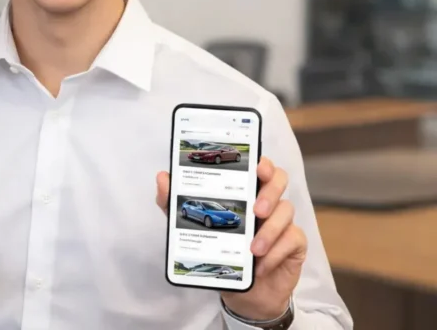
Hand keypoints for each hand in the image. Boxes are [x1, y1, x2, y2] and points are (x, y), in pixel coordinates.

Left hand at [156, 156, 305, 320]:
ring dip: (269, 231)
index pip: (260, 167)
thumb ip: (175, 204)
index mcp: (246, 192)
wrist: (244, 294)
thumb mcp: (193, 228)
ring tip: (253, 250)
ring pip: (286, 212)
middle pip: (280, 180)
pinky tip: (261, 266)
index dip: (262, 163)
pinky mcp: (295, 243)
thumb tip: (162, 177)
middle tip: (256, 211)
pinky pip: (293, 239)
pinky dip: (276, 253)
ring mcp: (283, 221)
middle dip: (270, 193)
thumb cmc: (222, 252)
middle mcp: (267, 202)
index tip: (257, 167)